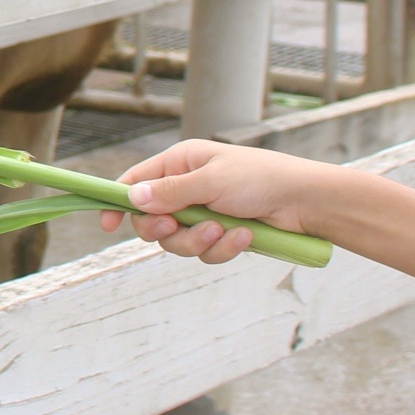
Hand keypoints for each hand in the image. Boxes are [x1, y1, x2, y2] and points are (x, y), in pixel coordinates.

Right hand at [94, 140, 339, 264]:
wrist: (308, 202)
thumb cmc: (262, 178)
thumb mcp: (211, 181)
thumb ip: (170, 192)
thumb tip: (132, 198)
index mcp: (180, 163)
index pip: (135, 182)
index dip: (118, 202)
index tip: (106, 225)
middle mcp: (187, 187)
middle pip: (152, 219)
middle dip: (164, 229)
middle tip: (173, 228)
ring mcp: (204, 212)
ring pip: (178, 240)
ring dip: (198, 241)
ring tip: (224, 231)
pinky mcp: (222, 234)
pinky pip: (205, 252)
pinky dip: (223, 248)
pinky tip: (244, 236)